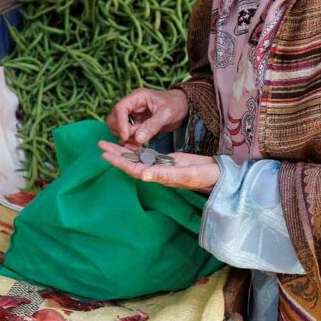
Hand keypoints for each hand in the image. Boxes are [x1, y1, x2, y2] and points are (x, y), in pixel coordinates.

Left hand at [98, 142, 218, 193]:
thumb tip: (142, 175)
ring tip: (108, 143)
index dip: (119, 162)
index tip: (105, 155)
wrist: (221, 176)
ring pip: (138, 159)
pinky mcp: (169, 162)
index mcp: (159, 177)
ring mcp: (162, 167)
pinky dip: (137, 150)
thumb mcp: (186, 174)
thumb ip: (164, 175)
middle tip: (99, 144)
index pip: (134, 169)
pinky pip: (148, 156)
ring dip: (123, 151)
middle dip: (115, 155)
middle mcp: (158, 173)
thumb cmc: (206, 176)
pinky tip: (129, 144)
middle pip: (132, 163)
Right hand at [105, 88, 187, 145]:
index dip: (120, 123)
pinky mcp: (134, 124)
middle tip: (134, 140)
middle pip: (114, 118)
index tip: (126, 136)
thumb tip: (138, 138)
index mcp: (137, 97)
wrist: (183, 107)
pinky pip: (125, 133)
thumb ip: (152, 126)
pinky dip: (129, 140)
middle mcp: (131, 105)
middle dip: (121, 131)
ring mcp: (131, 114)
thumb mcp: (167, 114)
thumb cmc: (176, 105)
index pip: (120, 108)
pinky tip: (139, 145)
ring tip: (139, 143)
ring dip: (125, 137)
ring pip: (117, 127)